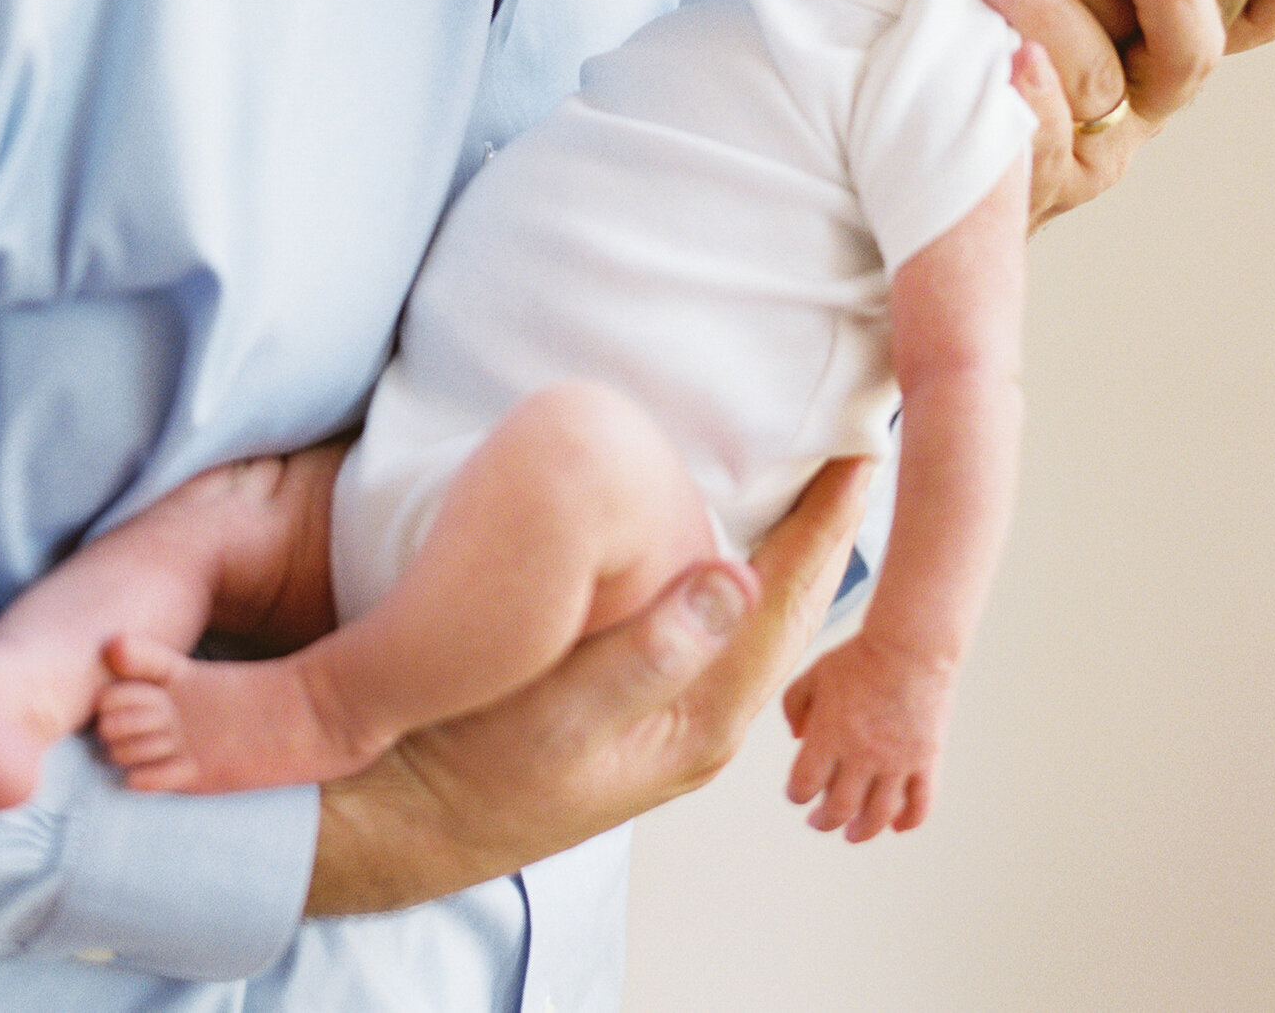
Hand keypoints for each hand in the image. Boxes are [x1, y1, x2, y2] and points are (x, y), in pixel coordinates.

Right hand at [305, 457, 871, 914]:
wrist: (411, 820)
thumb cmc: (476, 768)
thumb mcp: (557, 715)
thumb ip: (647, 654)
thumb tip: (737, 580)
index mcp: (702, 717)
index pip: (788, 602)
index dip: (829, 525)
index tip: (864, 455)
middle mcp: (706, 717)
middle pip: (792, 609)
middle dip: (828, 533)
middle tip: (857, 455)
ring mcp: (677, 713)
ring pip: (759, 618)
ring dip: (790, 552)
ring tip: (816, 487)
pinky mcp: (644, 702)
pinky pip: (715, 624)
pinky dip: (741, 572)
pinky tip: (734, 542)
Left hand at [782, 634, 949, 841]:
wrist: (910, 646)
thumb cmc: (859, 656)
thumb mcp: (815, 674)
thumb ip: (795, 706)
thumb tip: (796, 738)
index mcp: (829, 735)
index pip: (804, 785)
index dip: (795, 794)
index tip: (797, 793)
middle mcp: (862, 755)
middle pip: (839, 810)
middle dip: (824, 821)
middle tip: (818, 822)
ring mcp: (897, 762)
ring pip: (878, 817)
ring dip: (862, 832)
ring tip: (853, 834)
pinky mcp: (926, 761)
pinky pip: (920, 805)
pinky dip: (909, 822)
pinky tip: (897, 826)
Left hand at [976, 0, 1274, 230]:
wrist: (892, 118)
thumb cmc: (961, 6)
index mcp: (1154, 38)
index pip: (1248, 15)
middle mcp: (1138, 93)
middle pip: (1187, 50)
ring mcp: (1090, 143)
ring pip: (1100, 83)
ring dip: (1054, 12)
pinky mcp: (1032, 185)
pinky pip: (1043, 152)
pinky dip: (1031, 104)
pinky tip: (1008, 61)